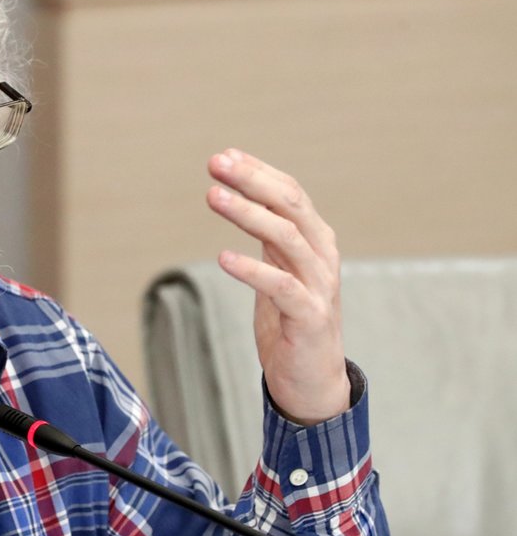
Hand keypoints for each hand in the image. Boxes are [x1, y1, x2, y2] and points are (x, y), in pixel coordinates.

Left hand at [206, 149, 349, 424]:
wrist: (311, 379)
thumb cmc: (289, 320)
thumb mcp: (277, 267)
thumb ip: (266, 234)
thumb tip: (236, 193)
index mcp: (314, 239)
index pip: (289, 192)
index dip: (257, 171)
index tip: (223, 156)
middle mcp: (321, 255)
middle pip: (290, 205)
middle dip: (252, 180)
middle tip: (216, 163)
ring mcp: (319, 285)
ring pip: (286, 237)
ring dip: (247, 213)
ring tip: (213, 196)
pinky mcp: (310, 316)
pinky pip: (281, 286)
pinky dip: (253, 269)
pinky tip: (223, 258)